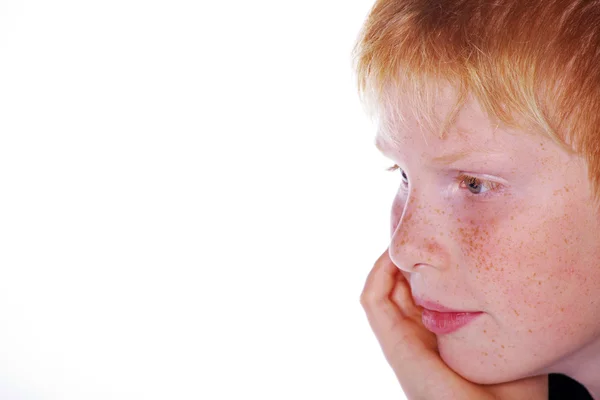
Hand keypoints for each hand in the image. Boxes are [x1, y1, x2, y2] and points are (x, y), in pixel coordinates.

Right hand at [360, 249, 547, 399]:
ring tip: (405, 239)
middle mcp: (415, 340)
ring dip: (389, 262)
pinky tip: (396, 255)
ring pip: (381, 290)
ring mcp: (402, 342)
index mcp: (436, 341)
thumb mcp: (508, 340)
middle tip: (422, 234)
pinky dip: (378, 274)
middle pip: (399, 288)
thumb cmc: (511, 392)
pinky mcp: (394, 344)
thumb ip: (497, 314)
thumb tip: (500, 283)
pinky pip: (373, 300)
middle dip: (406, 258)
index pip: (419, 295)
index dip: (424, 267)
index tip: (440, 244)